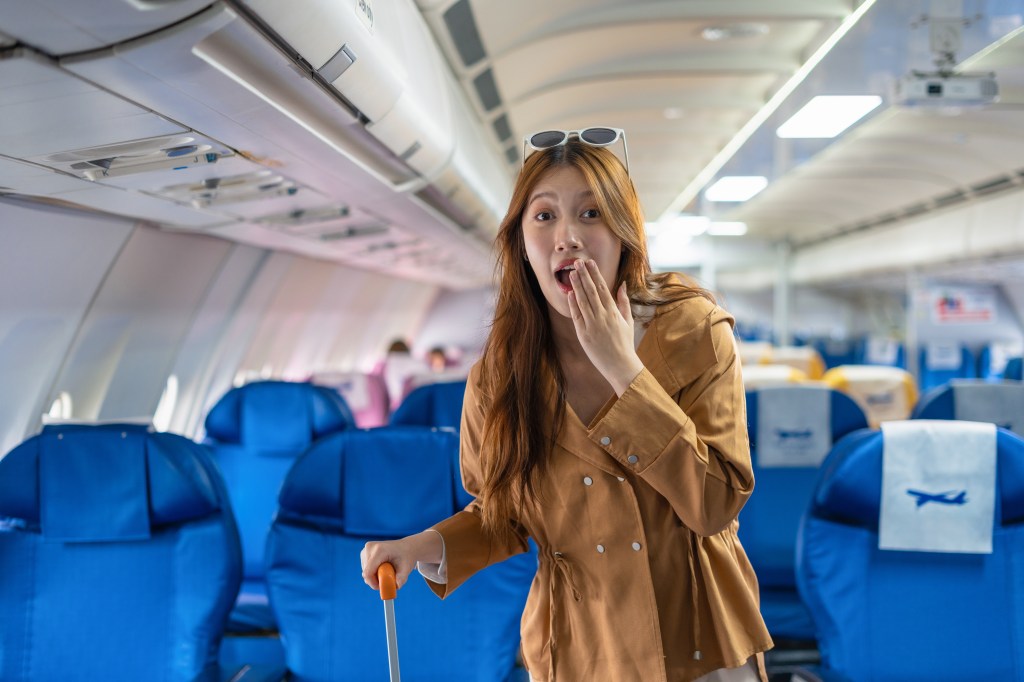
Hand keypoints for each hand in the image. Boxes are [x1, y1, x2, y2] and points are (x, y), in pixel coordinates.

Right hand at [360, 530, 442, 590]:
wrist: (406, 547)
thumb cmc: (406, 556)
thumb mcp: (406, 567)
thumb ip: (402, 578)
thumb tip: (396, 587)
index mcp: (379, 550)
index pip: (368, 573)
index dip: (373, 584)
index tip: (382, 587)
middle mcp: (370, 548)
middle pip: (366, 573)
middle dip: (376, 580)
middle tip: (389, 578)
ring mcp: (366, 550)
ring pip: (366, 572)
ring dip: (375, 576)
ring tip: (387, 570)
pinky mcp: (364, 553)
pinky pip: (366, 569)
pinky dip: (373, 572)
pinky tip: (382, 567)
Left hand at [567, 259, 643, 394]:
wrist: (620, 365)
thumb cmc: (625, 343)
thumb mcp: (628, 320)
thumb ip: (623, 301)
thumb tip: (622, 284)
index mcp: (614, 312)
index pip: (603, 288)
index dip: (595, 274)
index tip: (590, 263)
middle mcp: (603, 316)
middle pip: (591, 291)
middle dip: (584, 275)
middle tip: (577, 262)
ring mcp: (592, 325)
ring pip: (583, 301)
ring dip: (577, 286)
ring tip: (571, 273)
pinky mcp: (584, 334)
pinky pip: (577, 316)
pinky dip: (573, 304)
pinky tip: (570, 293)